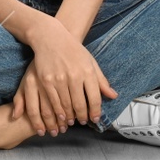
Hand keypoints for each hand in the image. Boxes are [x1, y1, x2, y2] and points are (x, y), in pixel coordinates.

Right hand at [12, 17, 117, 135]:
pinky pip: (53, 101)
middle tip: (82, 121)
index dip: (95, 112)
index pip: (95, 98)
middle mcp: (74, 76)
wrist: (51, 38)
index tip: (95, 119)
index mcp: (88, 71)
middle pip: (80, 104)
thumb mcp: (90, 62)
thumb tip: (113, 96)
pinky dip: (57, 111)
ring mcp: (59, 79)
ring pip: (66, 105)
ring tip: (71, 121)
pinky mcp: (46, 80)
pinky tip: (60, 115)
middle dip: (82, 116)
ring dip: (69, 117)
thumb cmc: (73, 50)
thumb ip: (101, 80)